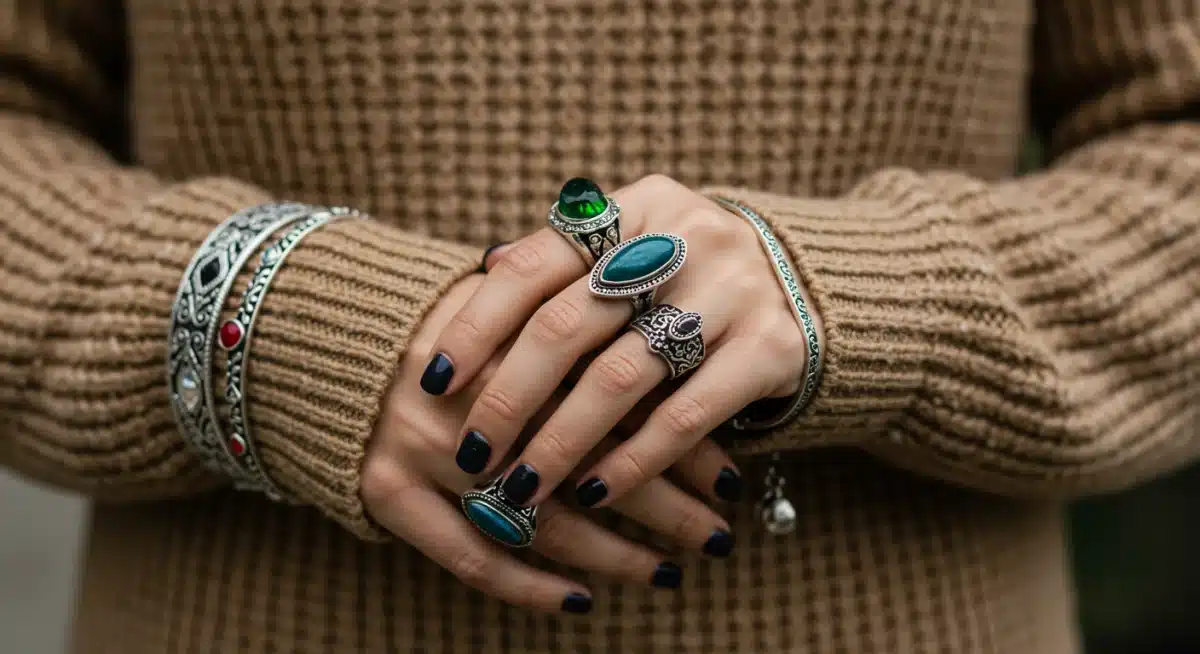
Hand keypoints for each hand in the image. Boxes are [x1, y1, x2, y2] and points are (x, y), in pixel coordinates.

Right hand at [361, 272, 740, 614]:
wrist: (327, 330)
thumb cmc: (447, 322)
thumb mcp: (515, 306)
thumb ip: (586, 335)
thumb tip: (691, 387)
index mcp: (514, 339)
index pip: (619, 402)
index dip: (679, 443)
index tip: (729, 477)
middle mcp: (472, 395)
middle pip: (588, 463)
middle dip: (665, 507)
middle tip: (719, 536)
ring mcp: (424, 448)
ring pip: (539, 520)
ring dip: (613, 554)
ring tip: (668, 572)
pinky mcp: (386, 490)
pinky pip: (468, 556)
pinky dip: (529, 586)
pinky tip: (582, 600)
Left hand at [425, 174, 819, 509]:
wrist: (816, 284)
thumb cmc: (693, 277)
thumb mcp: (638, 248)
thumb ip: (570, 263)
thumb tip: (480, 270)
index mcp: (637, 205)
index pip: (536, 263)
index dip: (477, 323)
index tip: (434, 380)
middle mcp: (686, 235)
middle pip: (569, 324)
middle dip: (509, 398)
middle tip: (471, 455)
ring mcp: (734, 289)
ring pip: (622, 377)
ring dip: (562, 442)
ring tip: (521, 489)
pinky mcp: (774, 346)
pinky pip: (688, 414)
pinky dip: (635, 457)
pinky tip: (596, 490)